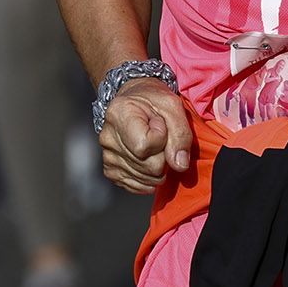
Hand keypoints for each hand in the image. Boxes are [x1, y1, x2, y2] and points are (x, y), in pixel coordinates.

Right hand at [99, 77, 192, 194]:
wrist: (135, 100)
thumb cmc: (153, 100)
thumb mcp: (172, 106)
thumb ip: (180, 134)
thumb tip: (179, 165)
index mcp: (119, 114)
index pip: (146, 145)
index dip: (162, 137)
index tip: (159, 123)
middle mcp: (107, 137)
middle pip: (148, 166)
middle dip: (164, 156)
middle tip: (160, 137)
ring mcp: (107, 156)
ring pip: (145, 179)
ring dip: (158, 167)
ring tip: (153, 146)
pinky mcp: (110, 170)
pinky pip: (135, 186)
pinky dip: (148, 177)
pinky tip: (148, 161)